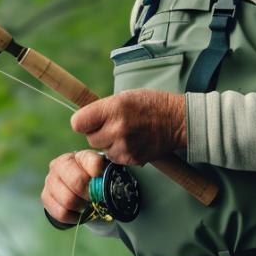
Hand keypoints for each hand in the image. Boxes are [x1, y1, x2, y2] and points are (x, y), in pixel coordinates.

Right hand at [41, 149, 105, 225]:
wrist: (77, 190)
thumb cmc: (93, 180)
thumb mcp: (102, 174)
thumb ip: (106, 175)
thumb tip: (107, 183)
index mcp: (78, 156)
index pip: (90, 161)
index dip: (98, 172)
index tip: (101, 180)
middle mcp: (60, 164)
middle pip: (77, 181)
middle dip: (89, 194)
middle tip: (95, 199)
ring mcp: (50, 180)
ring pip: (68, 200)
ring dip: (80, 207)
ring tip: (85, 205)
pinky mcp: (45, 196)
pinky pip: (60, 213)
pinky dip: (72, 217)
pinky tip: (78, 213)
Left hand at [69, 89, 185, 166]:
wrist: (177, 121)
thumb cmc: (150, 105)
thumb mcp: (124, 96)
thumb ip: (102, 108)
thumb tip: (82, 120)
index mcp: (114, 108)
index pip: (78, 123)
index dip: (83, 122)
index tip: (91, 120)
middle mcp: (118, 128)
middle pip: (89, 138)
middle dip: (97, 133)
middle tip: (112, 126)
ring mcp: (125, 146)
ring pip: (102, 150)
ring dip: (108, 144)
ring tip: (124, 134)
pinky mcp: (132, 159)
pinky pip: (114, 158)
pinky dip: (119, 152)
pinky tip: (131, 142)